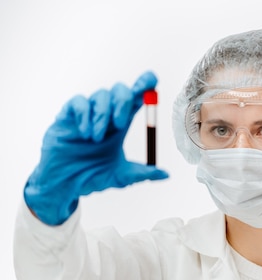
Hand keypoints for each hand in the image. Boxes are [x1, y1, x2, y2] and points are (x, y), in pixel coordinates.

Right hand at [24, 71, 168, 224]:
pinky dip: (85, 115)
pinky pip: (79, 102)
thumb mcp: (122, 177)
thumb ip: (143, 173)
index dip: (144, 85)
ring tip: (96, 139)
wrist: (65, 185)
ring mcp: (87, 114)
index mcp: (121, 125)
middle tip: (120, 124)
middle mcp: (106, 115)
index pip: (136, 99)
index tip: (151, 81)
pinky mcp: (67, 116)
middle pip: (120, 91)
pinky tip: (85, 133)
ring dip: (102, 115)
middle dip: (123, 101)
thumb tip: (166, 174)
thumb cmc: (91, 176)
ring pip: (101, 95)